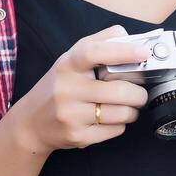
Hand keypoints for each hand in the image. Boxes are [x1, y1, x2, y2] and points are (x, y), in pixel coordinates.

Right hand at [12, 24, 150, 152]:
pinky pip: (115, 130)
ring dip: (133, 110)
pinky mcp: (77, 136)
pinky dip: (121, 124)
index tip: (143, 53)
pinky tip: (113, 118)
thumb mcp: (72, 59)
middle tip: (140, 92)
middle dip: (139, 93)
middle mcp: (66, 89)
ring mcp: (70, 114)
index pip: (94, 53)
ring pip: (121, 113)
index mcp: (68, 64)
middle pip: (119, 90)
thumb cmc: (60, 85)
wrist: (32, 123)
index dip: (123, 51)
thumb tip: (133, 40)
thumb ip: (101, 44)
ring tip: (129, 106)